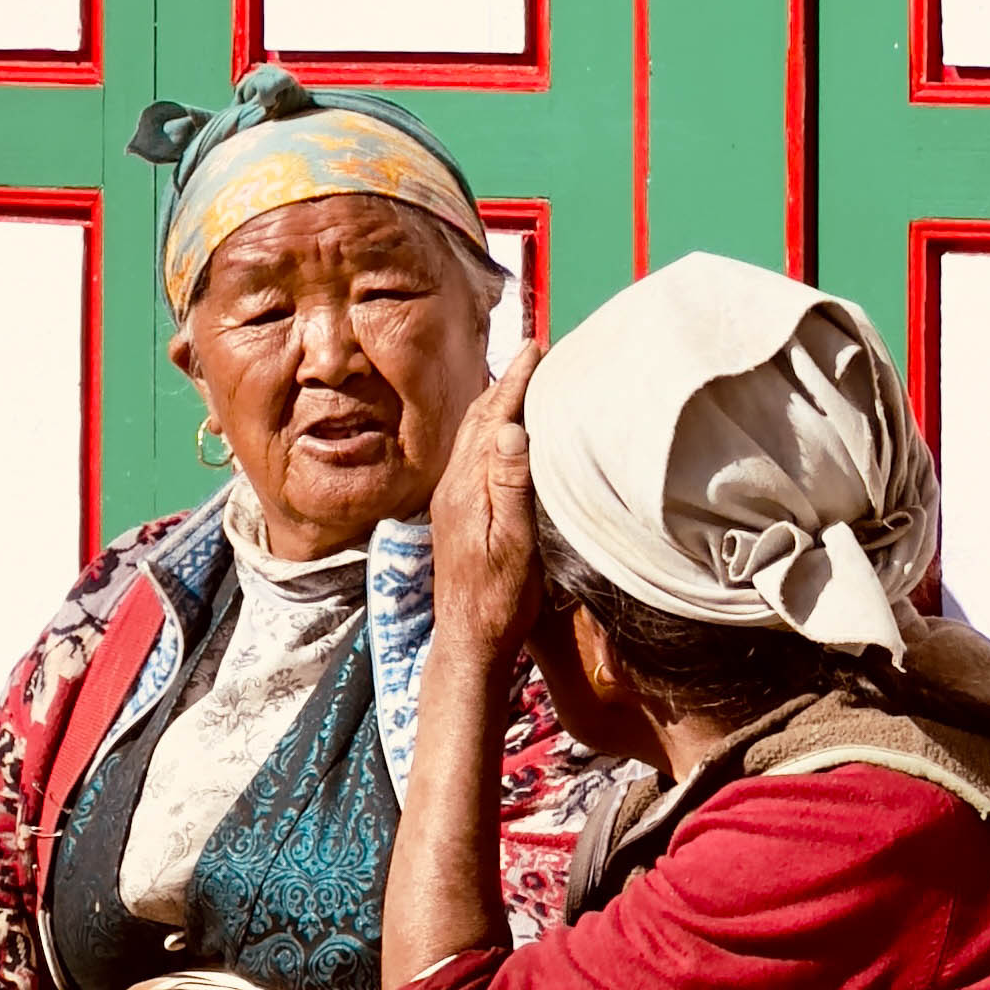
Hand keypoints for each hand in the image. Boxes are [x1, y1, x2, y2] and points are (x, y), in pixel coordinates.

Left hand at [429, 340, 544, 664]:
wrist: (469, 640)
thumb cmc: (499, 601)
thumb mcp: (514, 546)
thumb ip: (511, 487)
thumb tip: (512, 429)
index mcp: (468, 488)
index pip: (495, 420)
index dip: (517, 382)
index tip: (537, 348)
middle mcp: (454, 486)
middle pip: (480, 419)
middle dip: (509, 381)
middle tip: (535, 351)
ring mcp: (452, 498)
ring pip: (475, 434)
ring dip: (499, 401)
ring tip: (522, 378)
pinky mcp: (457, 511)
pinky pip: (475, 453)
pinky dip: (493, 427)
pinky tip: (505, 430)